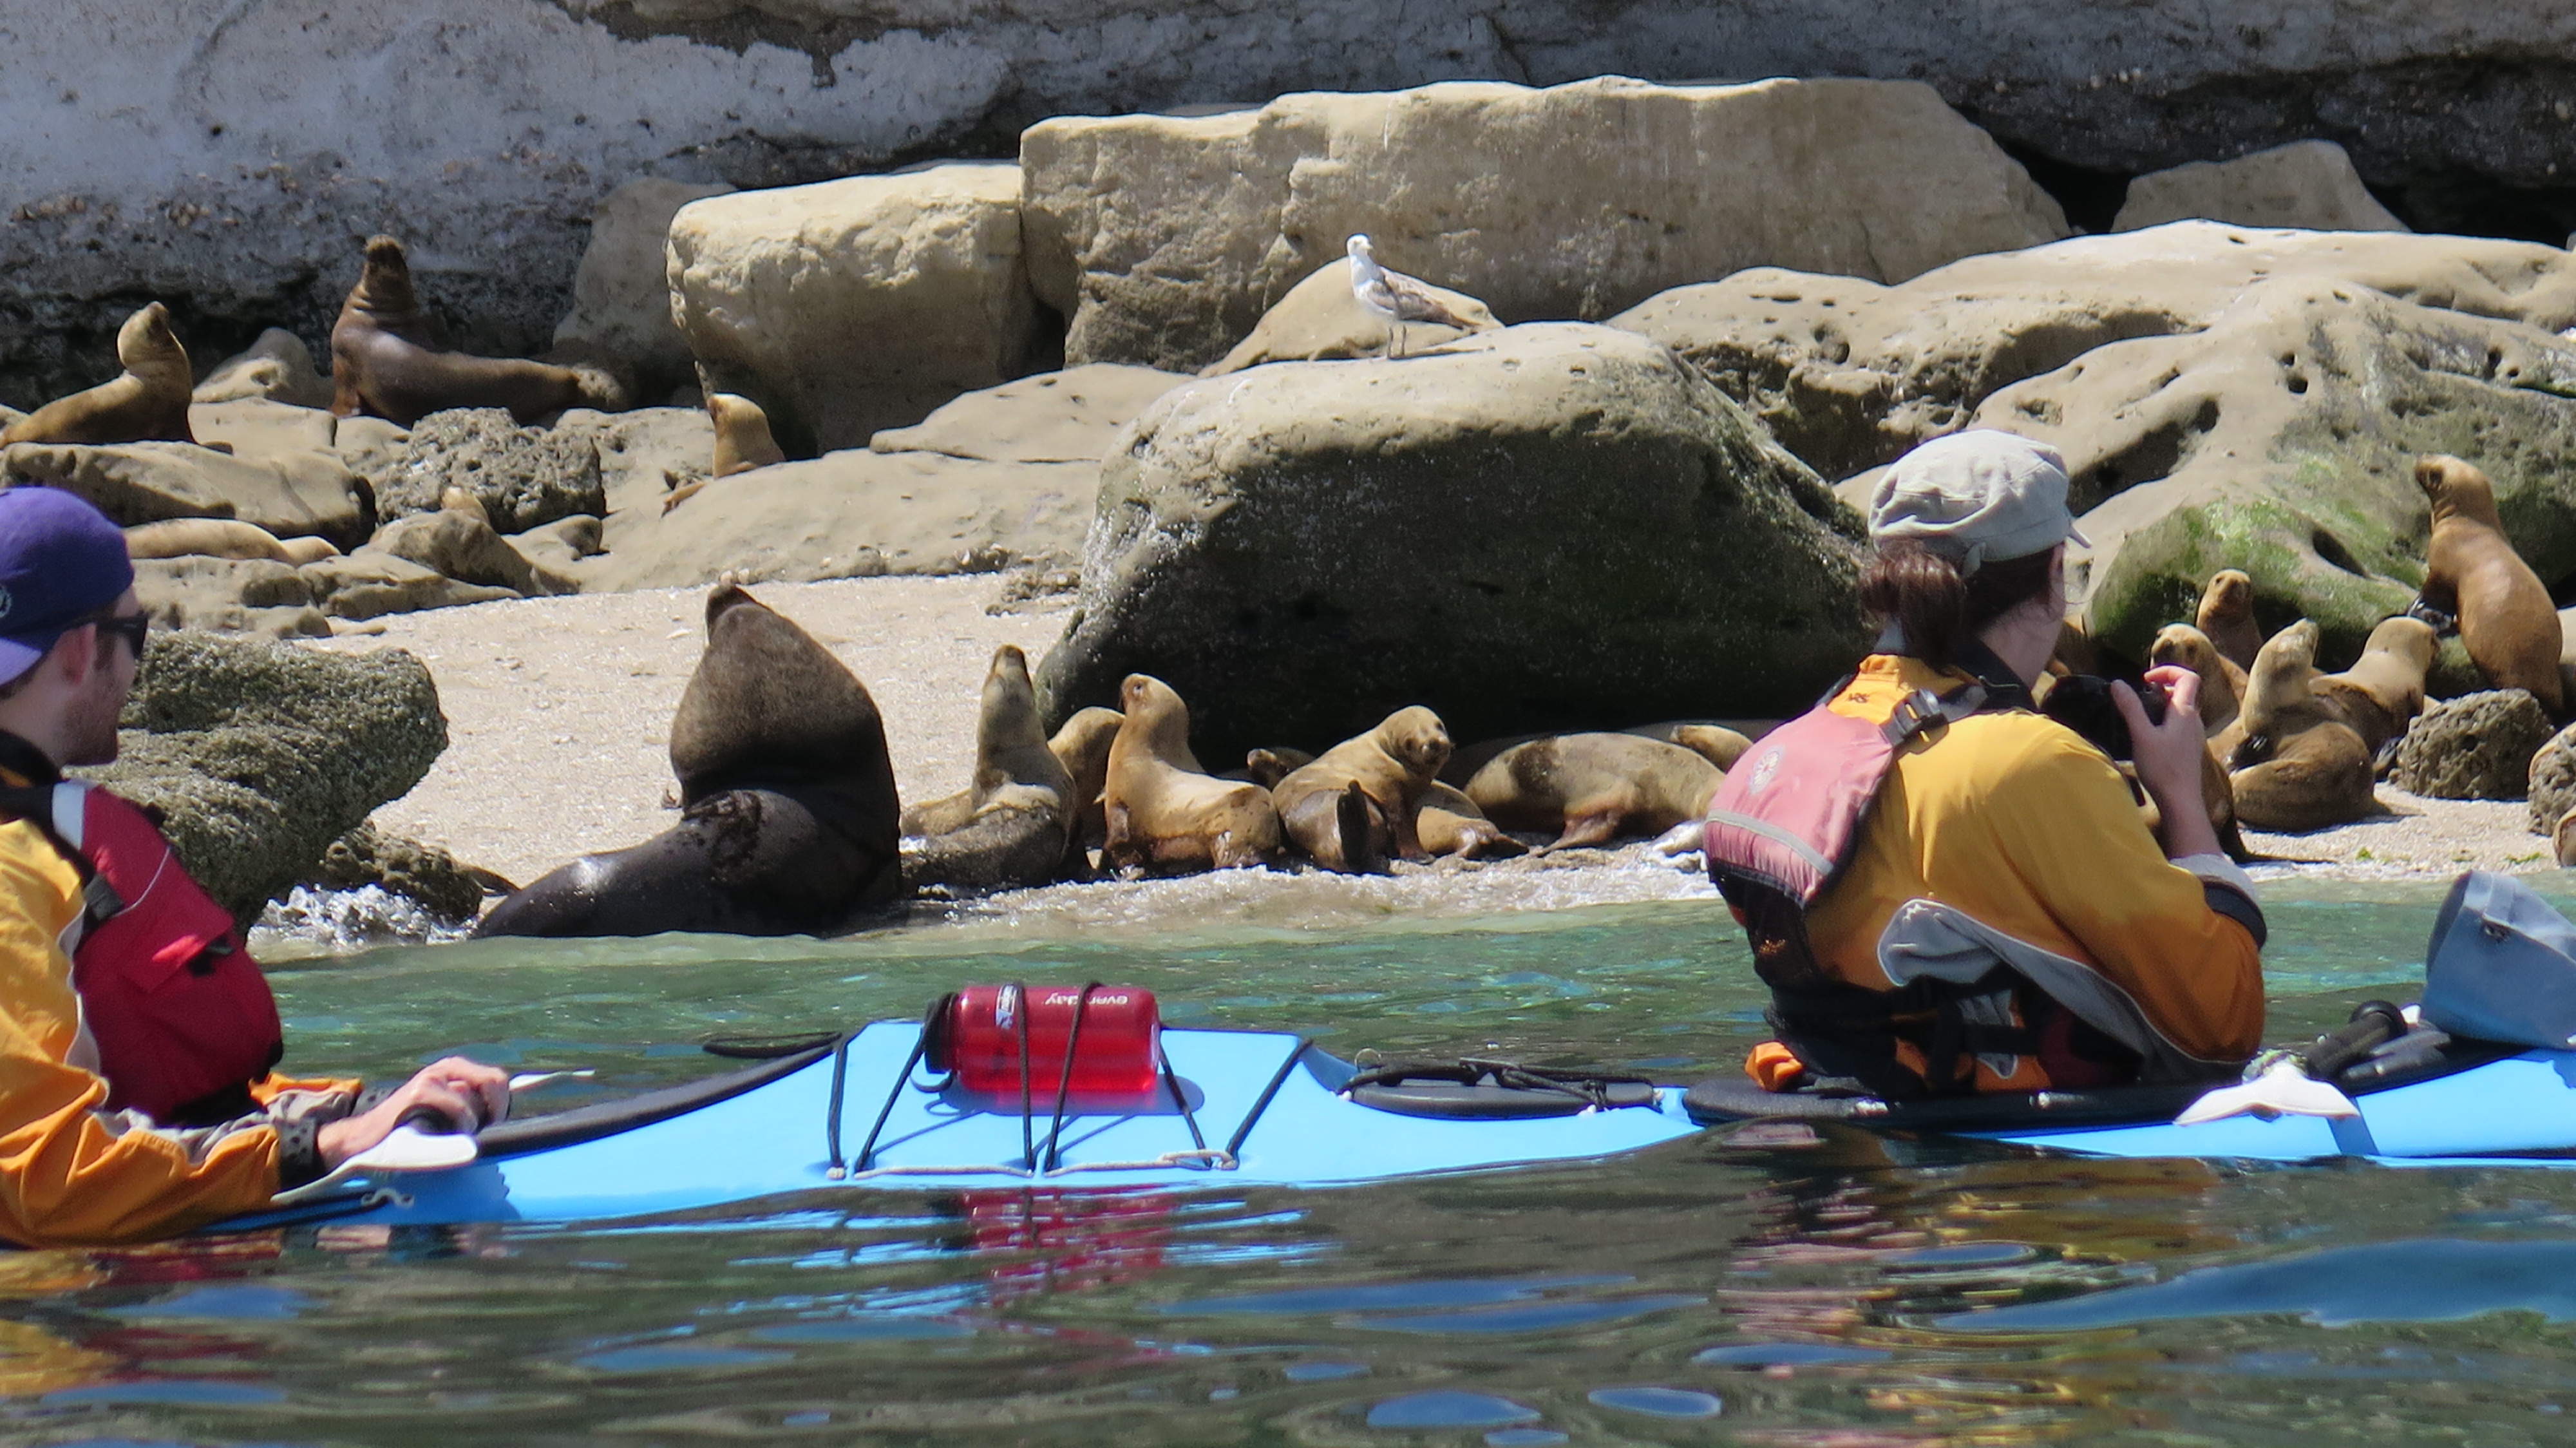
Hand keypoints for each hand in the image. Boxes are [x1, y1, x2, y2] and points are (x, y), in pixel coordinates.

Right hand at [317, 1057, 512, 1169]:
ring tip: (448, 1134)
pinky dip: (458, 1125)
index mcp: (456, 1070)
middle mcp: (447, 1069)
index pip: (498, 1079)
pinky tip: (441, 1133)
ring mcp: (432, 1077)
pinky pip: (459, 1108)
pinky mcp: (420, 1091)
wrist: (368, 1138)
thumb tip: (508, 1110)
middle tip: (481, 1130)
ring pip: (475, 1100)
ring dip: (469, 1124)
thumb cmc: (414, 1128)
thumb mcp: (448, 1113)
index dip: (503, 1104)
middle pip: (495, 1081)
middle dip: (495, 1110)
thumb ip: (474, 1107)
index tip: (494, 1124)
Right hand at [2114, 666, 2221, 859]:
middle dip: (2161, 688)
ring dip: (2161, 706)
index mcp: (2185, 712)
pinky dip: (2164, 721)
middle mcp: (2194, 720)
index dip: (2168, 671)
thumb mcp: (2141, 736)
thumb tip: (2118, 683)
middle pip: (2183, 692)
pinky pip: (2179, 725)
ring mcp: (2194, 735)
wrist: (2181, 800)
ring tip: (2139, 717)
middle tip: (2137, 697)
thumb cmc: (2162, 769)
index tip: (2145, 680)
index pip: (2188, 677)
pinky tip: (2148, 737)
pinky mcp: (2189, 748)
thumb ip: (2130, 708)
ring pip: (2180, 710)